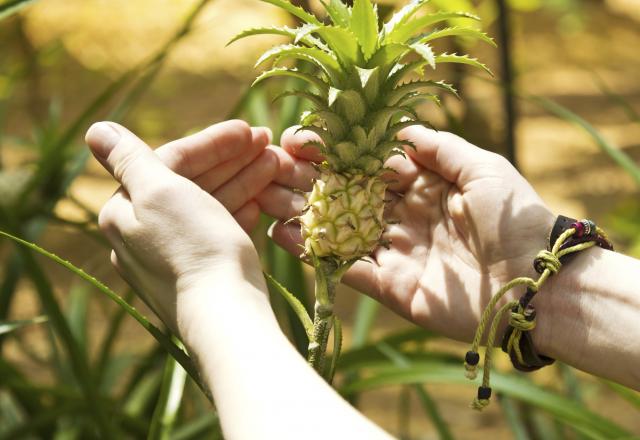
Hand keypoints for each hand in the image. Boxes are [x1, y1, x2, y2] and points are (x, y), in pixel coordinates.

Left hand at [86, 120, 275, 333]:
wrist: (225, 315)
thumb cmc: (194, 248)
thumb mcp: (159, 192)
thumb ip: (129, 158)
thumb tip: (96, 130)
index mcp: (125, 213)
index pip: (169, 162)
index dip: (209, 143)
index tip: (246, 129)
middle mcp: (142, 236)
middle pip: (189, 183)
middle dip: (229, 160)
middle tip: (266, 143)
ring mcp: (172, 257)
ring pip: (207, 207)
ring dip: (241, 182)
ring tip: (275, 165)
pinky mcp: (198, 274)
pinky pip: (216, 233)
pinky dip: (237, 213)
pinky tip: (259, 204)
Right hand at [259, 126, 554, 341]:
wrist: (538, 284)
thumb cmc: (515, 216)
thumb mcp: (482, 167)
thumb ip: (437, 147)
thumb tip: (398, 130)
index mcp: (422, 186)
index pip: (366, 164)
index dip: (332, 152)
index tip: (296, 139)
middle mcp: (403, 216)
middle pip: (346, 196)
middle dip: (308, 181)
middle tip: (268, 168)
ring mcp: (395, 251)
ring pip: (338, 230)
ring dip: (301, 214)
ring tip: (264, 198)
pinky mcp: (390, 286)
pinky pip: (345, 267)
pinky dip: (314, 254)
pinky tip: (282, 235)